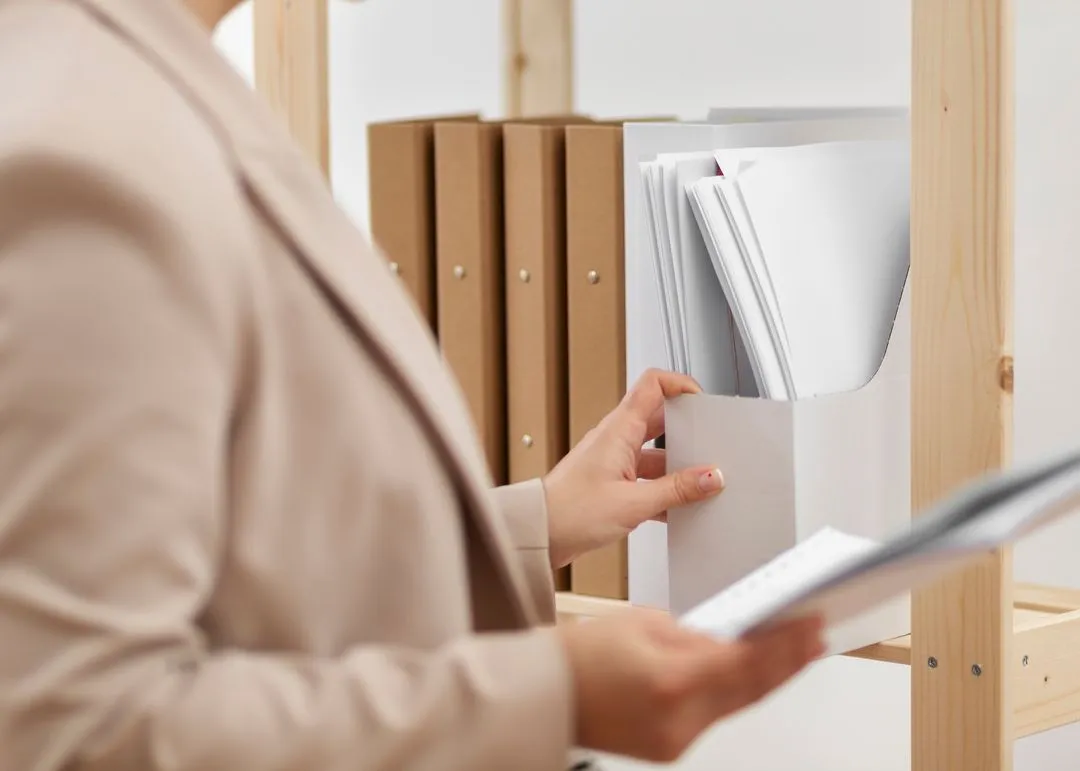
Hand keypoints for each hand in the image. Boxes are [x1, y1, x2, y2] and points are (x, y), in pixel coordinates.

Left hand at [543, 368, 724, 567]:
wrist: (537, 535)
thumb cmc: (568, 512)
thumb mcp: (632, 503)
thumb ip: (676, 490)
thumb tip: (711, 477)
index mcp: (618, 429)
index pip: (653, 384)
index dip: (681, 385)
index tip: (703, 402)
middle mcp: (615, 438)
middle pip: (659, 419)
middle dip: (686, 432)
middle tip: (707, 448)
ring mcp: (613, 459)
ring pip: (655, 452)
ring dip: (676, 468)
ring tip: (695, 487)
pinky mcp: (611, 482)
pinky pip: (646, 477)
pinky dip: (663, 489)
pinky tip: (674, 509)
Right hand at [558, 610, 824, 762]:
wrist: (546, 694)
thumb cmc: (581, 655)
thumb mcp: (644, 622)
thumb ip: (695, 633)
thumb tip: (730, 640)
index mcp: (674, 679)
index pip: (749, 660)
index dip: (786, 643)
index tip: (810, 624)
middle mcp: (680, 717)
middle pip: (752, 689)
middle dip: (788, 662)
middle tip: (815, 638)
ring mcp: (676, 739)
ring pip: (737, 706)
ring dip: (767, 678)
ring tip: (794, 654)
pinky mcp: (670, 748)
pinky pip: (713, 717)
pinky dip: (735, 694)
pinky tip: (750, 675)